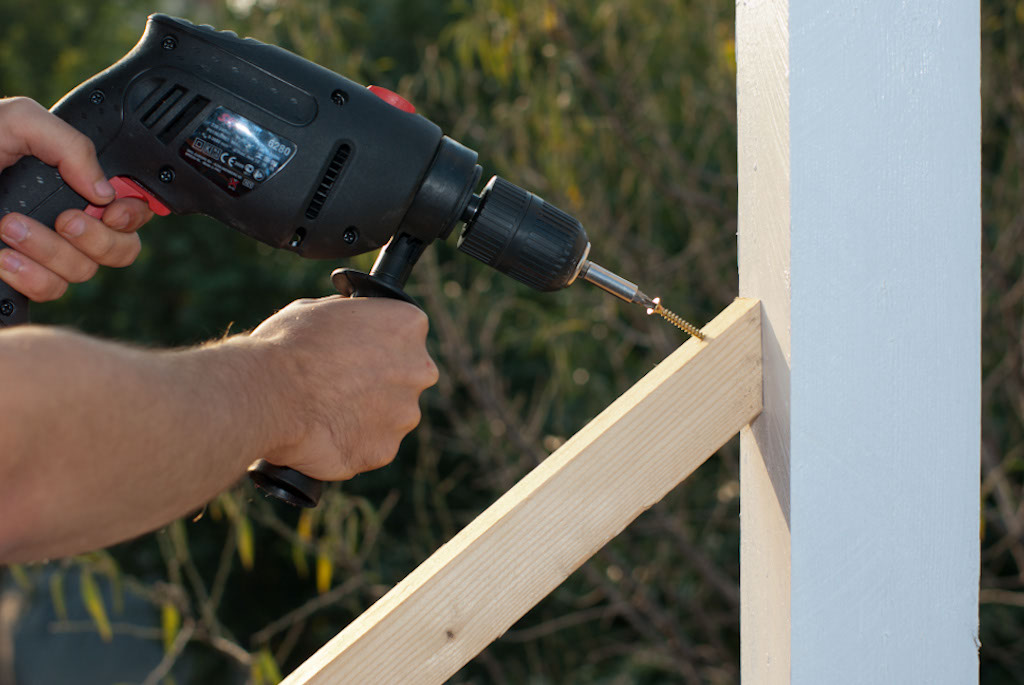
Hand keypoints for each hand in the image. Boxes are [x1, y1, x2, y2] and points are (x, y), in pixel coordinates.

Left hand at [0, 97, 153, 301]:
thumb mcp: (15, 122)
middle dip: (96, 238)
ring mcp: (45, 253)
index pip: (132, 210)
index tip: (109, 208)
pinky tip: (1, 257)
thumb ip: (69, 144)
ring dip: (48, 251)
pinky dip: (29, 276)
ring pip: (82, 272)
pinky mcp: (20, 278)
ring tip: (7, 227)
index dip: (133, 214)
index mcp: (75, 184)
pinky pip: (50, 292)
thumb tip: (103, 188)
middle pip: (121, 250)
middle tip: (63, 218)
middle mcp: (68, 223)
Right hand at [249, 296, 438, 480]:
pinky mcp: (386, 449)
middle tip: (341, 383)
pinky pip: (373, 445)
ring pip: (392, 414)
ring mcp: (405, 413)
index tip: (358, 350)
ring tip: (325, 410)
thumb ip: (351, 318)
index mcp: (408, 325)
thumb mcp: (320, 309)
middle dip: (379, 380)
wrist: (268, 394)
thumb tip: (352, 322)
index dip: (379, 342)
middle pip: (405, 376)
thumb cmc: (288, 345)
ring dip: (367, 414)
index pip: (405, 333)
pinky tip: (325, 432)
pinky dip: (352, 442)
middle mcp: (418, 370)